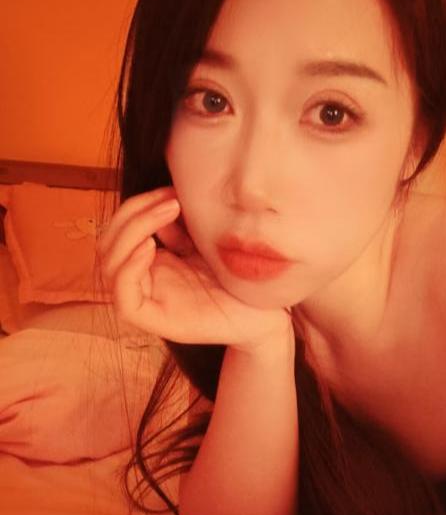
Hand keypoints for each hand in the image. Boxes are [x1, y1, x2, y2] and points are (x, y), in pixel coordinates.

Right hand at [97, 187, 292, 348]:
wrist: (268, 313)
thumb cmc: (241, 278)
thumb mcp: (207, 242)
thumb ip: (183, 225)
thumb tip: (164, 200)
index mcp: (154, 263)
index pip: (120, 230)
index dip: (138, 205)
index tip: (172, 191)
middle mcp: (146, 282)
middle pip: (109, 245)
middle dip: (133, 213)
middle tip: (171, 198)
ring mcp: (150, 302)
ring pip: (111, 267)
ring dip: (132, 232)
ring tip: (168, 212)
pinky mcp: (158, 322)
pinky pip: (124, 300)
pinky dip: (128, 269)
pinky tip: (150, 247)